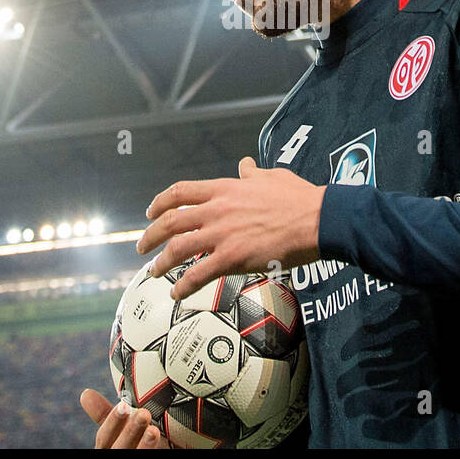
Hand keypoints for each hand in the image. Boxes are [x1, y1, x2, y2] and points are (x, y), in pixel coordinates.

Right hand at [80, 388, 168, 448]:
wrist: (158, 450)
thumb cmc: (136, 441)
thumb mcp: (121, 430)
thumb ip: (108, 416)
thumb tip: (85, 393)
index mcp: (109, 447)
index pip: (105, 436)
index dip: (112, 421)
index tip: (123, 405)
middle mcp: (118, 456)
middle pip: (119, 448)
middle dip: (130, 431)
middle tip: (144, 414)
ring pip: (135, 456)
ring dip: (144, 445)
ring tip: (153, 431)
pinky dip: (151, 452)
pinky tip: (165, 446)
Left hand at [139, 156, 325, 298]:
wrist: (317, 220)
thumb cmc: (299, 198)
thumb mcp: (272, 176)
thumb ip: (253, 173)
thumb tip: (245, 165)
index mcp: (225, 189)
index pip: (181, 192)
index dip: (160, 202)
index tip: (150, 212)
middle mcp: (217, 210)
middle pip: (170, 221)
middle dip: (150, 236)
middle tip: (142, 247)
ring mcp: (222, 235)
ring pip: (178, 249)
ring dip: (161, 263)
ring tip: (154, 273)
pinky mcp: (232, 258)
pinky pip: (198, 274)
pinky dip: (183, 285)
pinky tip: (177, 293)